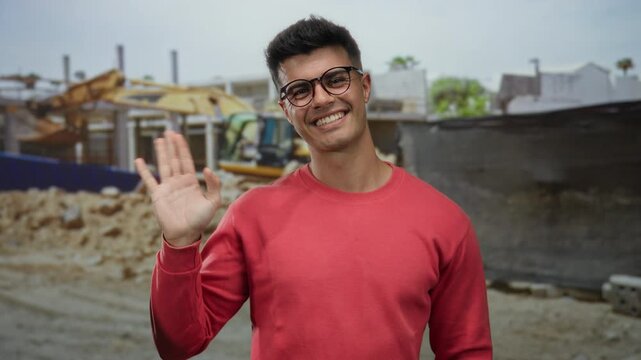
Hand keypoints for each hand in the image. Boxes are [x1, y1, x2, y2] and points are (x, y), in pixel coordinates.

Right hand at [134, 130, 220, 246]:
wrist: (185, 234)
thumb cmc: (200, 220)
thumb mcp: (213, 201)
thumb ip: (214, 184)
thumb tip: (207, 168)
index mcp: (191, 182)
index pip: (186, 161)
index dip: (183, 148)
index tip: (179, 136)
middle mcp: (178, 182)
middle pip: (174, 159)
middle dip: (172, 146)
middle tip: (169, 131)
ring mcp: (167, 187)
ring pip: (163, 165)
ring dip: (161, 152)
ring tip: (158, 140)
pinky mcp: (157, 195)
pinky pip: (149, 180)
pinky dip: (143, 171)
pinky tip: (139, 160)